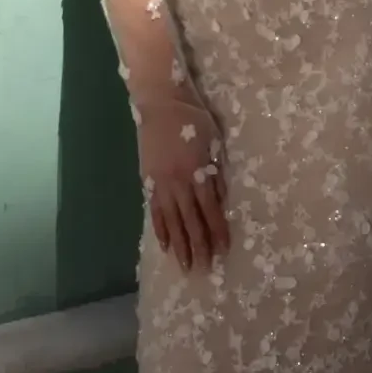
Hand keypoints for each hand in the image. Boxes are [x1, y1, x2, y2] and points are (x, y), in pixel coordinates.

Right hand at [137, 95, 229, 271]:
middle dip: (199, 246)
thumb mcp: (214, 142)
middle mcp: (179, 183)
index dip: (218, 232)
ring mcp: (161, 184)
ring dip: (179, 245)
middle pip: (191, 222)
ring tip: (184, 266)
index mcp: (198, 172)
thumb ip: (216, 172)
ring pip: (172, 222)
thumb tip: (220, 201)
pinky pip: (155, 211)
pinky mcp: (148, 181)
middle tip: (204, 269)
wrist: (160, 103)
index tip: (224, 250)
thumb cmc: (193, 118)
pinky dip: (161, 229)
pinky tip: (165, 245)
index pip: (211, 210)